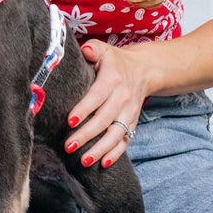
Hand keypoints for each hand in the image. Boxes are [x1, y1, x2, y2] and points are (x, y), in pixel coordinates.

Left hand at [65, 40, 148, 167]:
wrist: (143, 70)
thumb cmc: (114, 61)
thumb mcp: (103, 49)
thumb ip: (92, 49)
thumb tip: (85, 51)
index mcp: (112, 79)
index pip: (97, 96)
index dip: (84, 108)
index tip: (70, 121)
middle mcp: (123, 98)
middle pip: (104, 119)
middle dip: (87, 135)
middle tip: (68, 146)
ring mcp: (129, 113)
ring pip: (115, 134)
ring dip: (100, 149)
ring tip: (83, 161)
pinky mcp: (132, 123)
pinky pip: (125, 141)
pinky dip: (115, 154)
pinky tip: (102, 164)